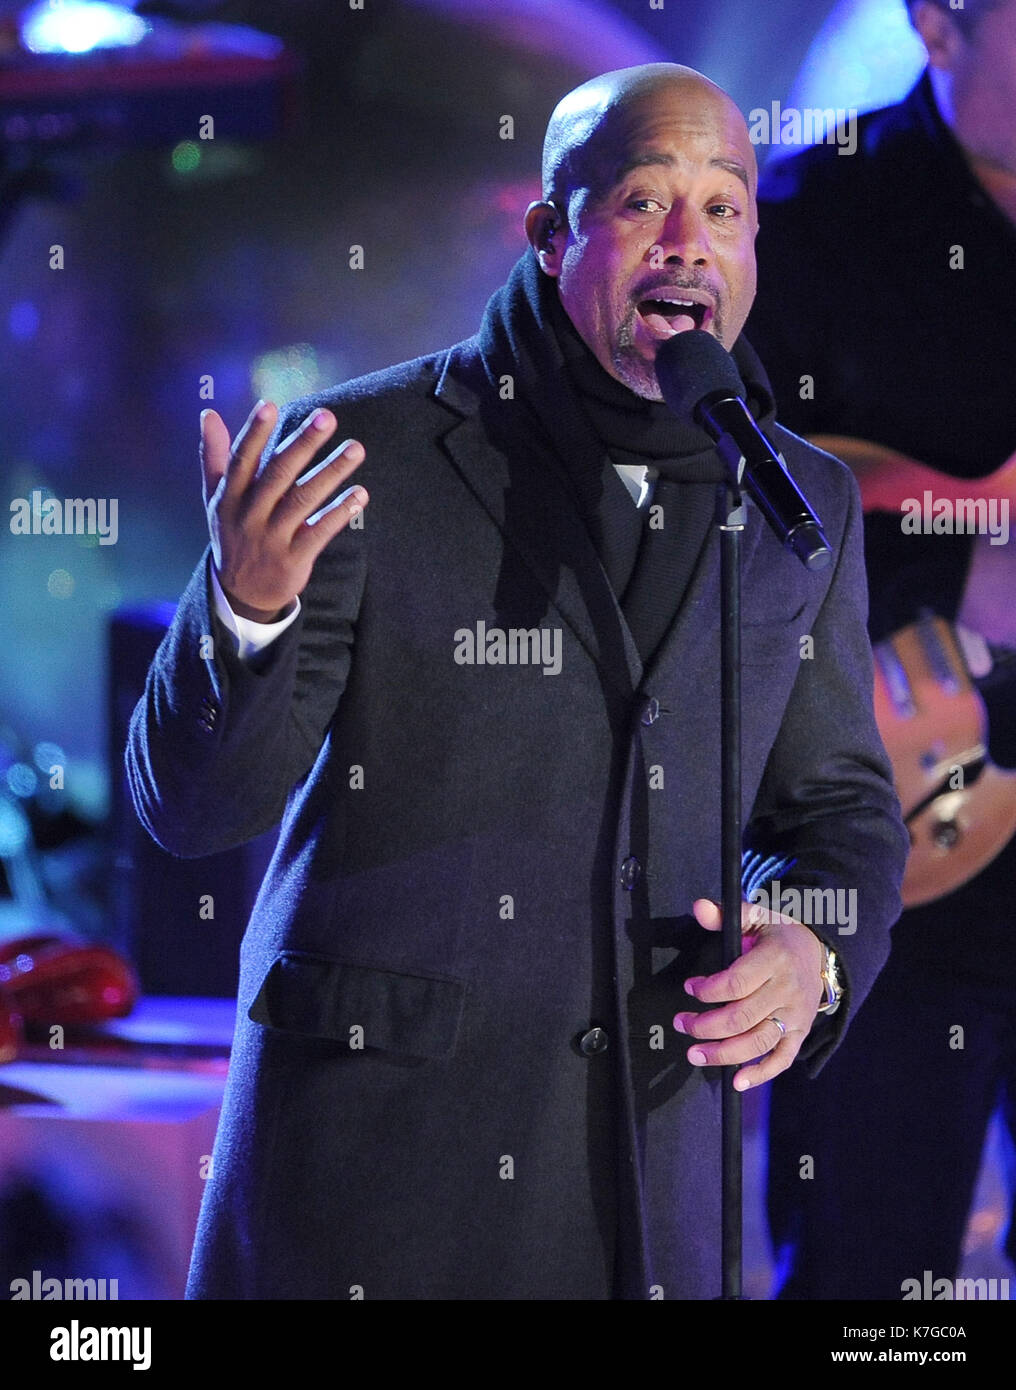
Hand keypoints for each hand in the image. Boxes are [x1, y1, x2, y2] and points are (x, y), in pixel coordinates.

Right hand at [200, 400, 367, 621]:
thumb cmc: (233, 535)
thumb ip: (215, 457)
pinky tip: (359, 493)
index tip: (269, 405)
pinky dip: (339, 512)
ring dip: (331, 472)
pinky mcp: (294, 559)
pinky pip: (319, 532)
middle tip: (326, 417)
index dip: (254, 433)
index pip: (242, 460)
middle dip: (302, 444)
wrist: (241, 594)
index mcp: (229, 498)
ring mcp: (272, 538)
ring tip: (355, 449)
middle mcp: (249, 515)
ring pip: (304, 500)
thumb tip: (208, 415)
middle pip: (278, 475)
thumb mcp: (217, 499)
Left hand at [672, 897, 825, 1090]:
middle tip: (681, 1024)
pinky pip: (783, 1059)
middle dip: (705, 1026)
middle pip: (742, 1018)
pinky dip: (761, 1073)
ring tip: (695, 1054)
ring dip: (723, 1054)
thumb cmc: (779, 934)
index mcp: (775, 960)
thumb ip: (726, 914)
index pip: (736, 983)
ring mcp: (795, 1015)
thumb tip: (698, 908)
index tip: (689, 988)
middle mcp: (786, 991)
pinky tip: (737, 1082)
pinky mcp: (800, 1033)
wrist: (821, 952)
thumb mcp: (757, 915)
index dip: (708, 989)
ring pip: (758, 1042)